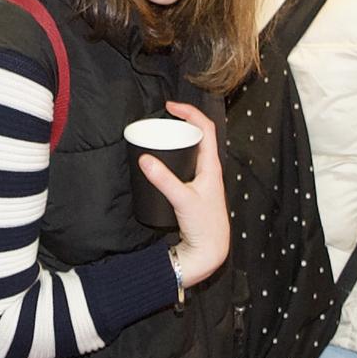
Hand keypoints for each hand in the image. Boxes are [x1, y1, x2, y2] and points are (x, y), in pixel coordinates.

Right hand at [143, 102, 230, 288]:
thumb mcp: (182, 199)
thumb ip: (163, 179)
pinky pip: (185, 164)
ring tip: (160, 134)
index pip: (206, 128)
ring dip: (179, 139)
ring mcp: (202, 180)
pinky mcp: (194, 190)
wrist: (209, 251)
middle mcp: (209, 170)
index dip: (190, 112)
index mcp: (212, 166)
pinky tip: (161, 161)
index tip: (171, 106)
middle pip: (199, 136)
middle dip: (182, 122)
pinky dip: (174, 156)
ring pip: (192, 150)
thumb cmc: (204, 226)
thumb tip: (145, 158)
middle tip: (163, 118)